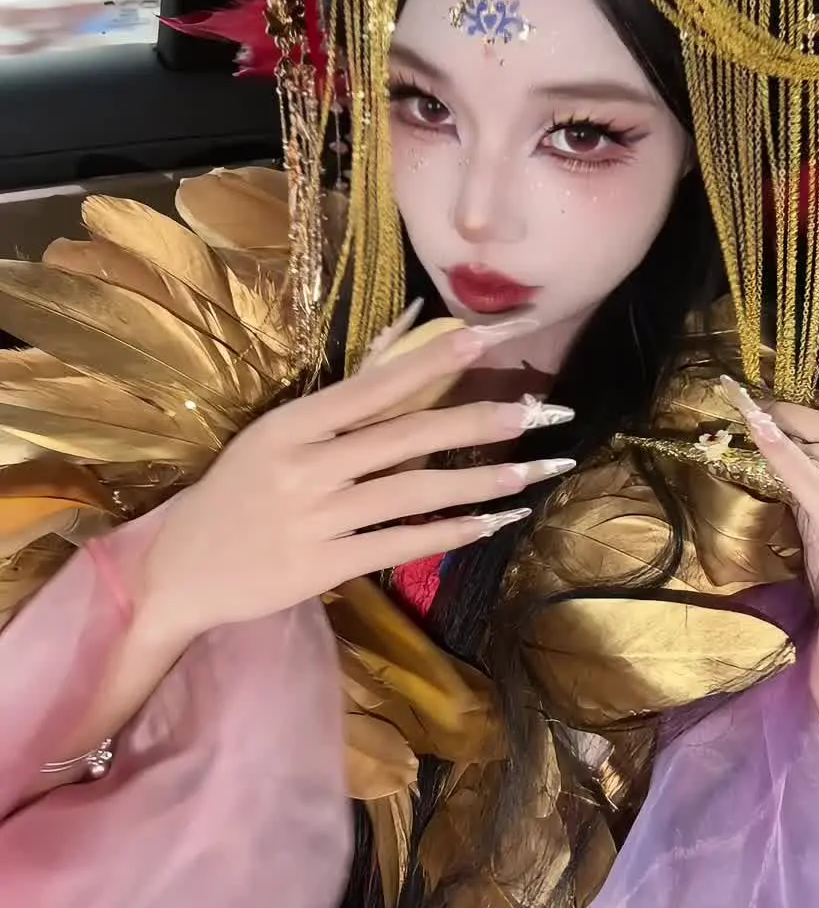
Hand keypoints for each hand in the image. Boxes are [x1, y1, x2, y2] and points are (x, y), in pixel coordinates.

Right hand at [141, 315, 574, 646]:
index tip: (490, 339)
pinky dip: (452, 532)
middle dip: (484, 421)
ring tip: (536, 471)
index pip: (375, 386)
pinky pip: (402, 544)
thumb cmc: (239, 491)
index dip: (435, 361)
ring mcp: (316, 518)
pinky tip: (495, 522)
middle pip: (409, 437)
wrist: (183, 568)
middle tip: (546, 412)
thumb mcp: (277, 434)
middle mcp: (306, 466)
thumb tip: (406, 340)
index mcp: (293, 423)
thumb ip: (343, 401)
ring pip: (415, 492)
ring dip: (483, 481)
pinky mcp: (325, 567)